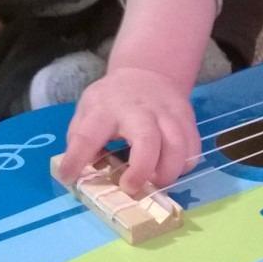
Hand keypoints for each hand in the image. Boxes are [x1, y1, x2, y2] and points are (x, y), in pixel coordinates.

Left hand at [58, 67, 200, 197]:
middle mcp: (138, 109)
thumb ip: (79, 139)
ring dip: (168, 172)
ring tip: (154, 182)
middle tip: (130, 188)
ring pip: (177, 145)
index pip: (88, 135)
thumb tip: (75, 173)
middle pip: (147, 139)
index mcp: (105, 108)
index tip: (69, 178)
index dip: (77, 159)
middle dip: (141, 169)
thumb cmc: (112, 100)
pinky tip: (170, 169)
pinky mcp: (186, 118)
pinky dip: (184, 165)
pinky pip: (192, 147)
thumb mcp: (87, 110)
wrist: (147, 73)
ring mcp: (166, 113)